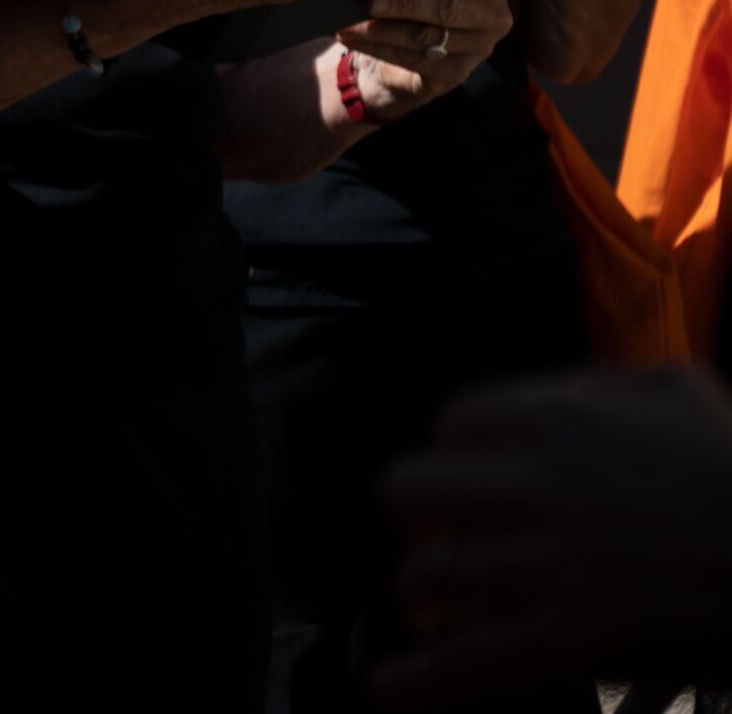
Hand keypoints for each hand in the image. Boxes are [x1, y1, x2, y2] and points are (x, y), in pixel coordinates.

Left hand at [337, 0, 510, 117]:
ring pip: (424, 38)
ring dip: (382, 32)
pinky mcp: (456, 73)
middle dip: (405, 4)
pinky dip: (379, 49)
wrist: (426, 53)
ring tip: (349, 25)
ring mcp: (477, 49)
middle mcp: (490, 18)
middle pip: (446, 9)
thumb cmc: (425, 1)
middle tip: (371, 2)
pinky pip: (413, 60)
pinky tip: (355, 40)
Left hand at [374, 365, 731, 705]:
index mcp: (555, 423)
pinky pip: (472, 665)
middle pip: (411, 491)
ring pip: (426, 577)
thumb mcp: (681, 393)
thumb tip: (551, 398)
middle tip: (442, 534)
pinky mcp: (573, 645)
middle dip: (419, 514)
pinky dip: (423, 682)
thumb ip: (602, 386)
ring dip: (422, 591)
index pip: (452, 426)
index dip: (459, 454)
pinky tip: (388, 689)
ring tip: (431, 604)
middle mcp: (537, 490)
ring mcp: (551, 571)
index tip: (473, 477)